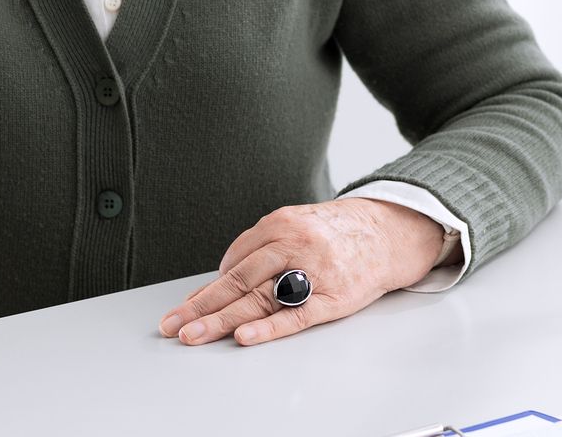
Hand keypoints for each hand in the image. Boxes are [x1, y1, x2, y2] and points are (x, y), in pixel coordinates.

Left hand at [158, 198, 445, 347]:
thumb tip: (222, 281)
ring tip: (193, 335)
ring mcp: (314, 271)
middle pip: (239, 280)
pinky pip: (296, 316)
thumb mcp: (297, 226)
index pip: (234, 260)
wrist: (388, 232)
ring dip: (222, 319)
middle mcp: (294, 244)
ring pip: (260, 299)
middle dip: (202, 305)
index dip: (207, 287)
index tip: (184, 307)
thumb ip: (262, 249)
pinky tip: (245, 337)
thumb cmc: (335, 234)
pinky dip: (268, 328)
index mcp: (281, 224)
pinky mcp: (333, 296)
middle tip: (173, 324)